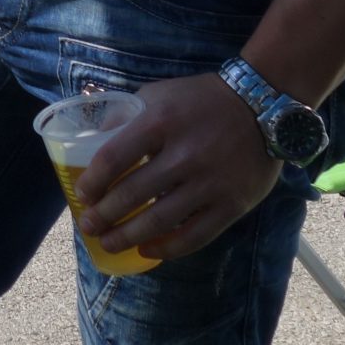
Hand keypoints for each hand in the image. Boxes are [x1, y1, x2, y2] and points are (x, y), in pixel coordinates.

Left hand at [76, 72, 281, 262]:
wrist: (261, 106)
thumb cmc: (200, 100)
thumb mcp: (158, 94)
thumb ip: (125, 115)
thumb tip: (92, 139)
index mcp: (160, 122)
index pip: (113, 158)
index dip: (93, 182)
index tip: (82, 195)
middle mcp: (184, 154)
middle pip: (132, 194)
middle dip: (103, 216)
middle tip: (88, 226)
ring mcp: (209, 183)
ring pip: (160, 220)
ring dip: (128, 236)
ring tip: (109, 243)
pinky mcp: (231, 204)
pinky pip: (195, 236)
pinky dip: (168, 248)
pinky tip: (147, 249)